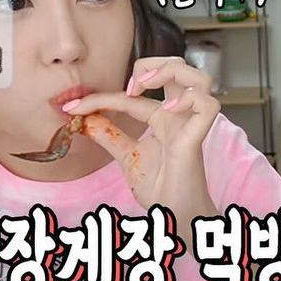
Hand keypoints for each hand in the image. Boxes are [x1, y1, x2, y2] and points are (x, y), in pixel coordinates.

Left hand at [64, 57, 220, 221]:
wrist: (173, 217)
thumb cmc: (161, 189)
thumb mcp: (126, 157)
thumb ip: (109, 137)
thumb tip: (85, 120)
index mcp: (163, 119)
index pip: (134, 93)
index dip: (101, 96)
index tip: (72, 108)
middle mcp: (179, 117)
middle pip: (179, 66)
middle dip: (152, 63)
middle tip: (130, 85)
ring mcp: (190, 125)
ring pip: (200, 78)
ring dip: (172, 72)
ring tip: (147, 85)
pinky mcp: (197, 138)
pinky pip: (208, 105)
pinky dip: (189, 99)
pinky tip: (167, 110)